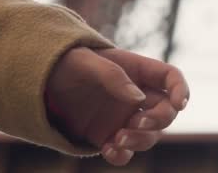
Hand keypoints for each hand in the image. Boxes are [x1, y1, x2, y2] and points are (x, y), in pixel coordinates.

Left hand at [46, 47, 188, 165]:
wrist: (37, 81)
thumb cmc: (64, 62)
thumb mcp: (85, 62)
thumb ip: (113, 77)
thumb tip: (138, 100)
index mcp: (137, 70)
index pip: (171, 78)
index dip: (181, 90)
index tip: (179, 104)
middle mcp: (136, 96)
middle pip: (166, 111)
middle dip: (158, 120)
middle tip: (136, 124)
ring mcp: (123, 117)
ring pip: (149, 135)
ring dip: (141, 140)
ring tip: (117, 140)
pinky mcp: (107, 136)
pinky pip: (124, 151)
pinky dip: (122, 155)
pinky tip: (109, 151)